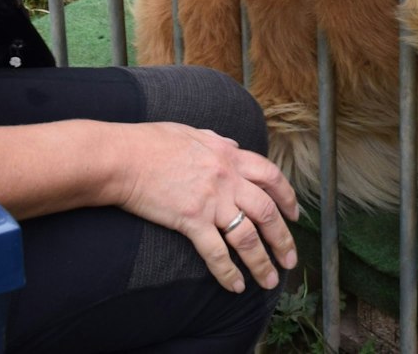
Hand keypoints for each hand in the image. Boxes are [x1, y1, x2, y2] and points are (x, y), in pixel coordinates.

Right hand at [114, 122, 299, 292]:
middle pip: (267, 212)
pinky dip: (228, 272)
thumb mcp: (192, 132)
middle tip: (290, 259)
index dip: (287, 198)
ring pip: (247, 237)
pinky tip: (235, 286)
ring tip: (269, 281)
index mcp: (229, 155)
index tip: (294, 216)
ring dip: (262, 263)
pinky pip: (216, 253)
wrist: (123, 158)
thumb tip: (232, 145)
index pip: (271, 177)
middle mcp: (227, 179)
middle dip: (283, 239)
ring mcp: (211, 201)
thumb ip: (217, 141)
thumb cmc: (150, 142)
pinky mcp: (191, 220)